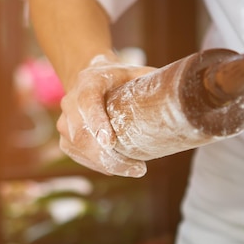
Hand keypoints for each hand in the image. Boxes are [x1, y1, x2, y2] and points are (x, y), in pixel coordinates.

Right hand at [57, 54, 155, 176]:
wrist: (91, 77)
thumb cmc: (119, 78)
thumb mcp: (136, 72)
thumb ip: (151, 81)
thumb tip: (179, 93)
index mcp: (89, 81)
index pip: (88, 101)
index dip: (97, 122)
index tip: (110, 142)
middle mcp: (71, 100)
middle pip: (82, 133)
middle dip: (108, 156)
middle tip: (138, 169)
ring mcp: (65, 119)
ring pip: (78, 147)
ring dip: (105, 164)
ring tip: (134, 170)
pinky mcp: (65, 136)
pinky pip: (77, 155)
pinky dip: (97, 165)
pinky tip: (117, 169)